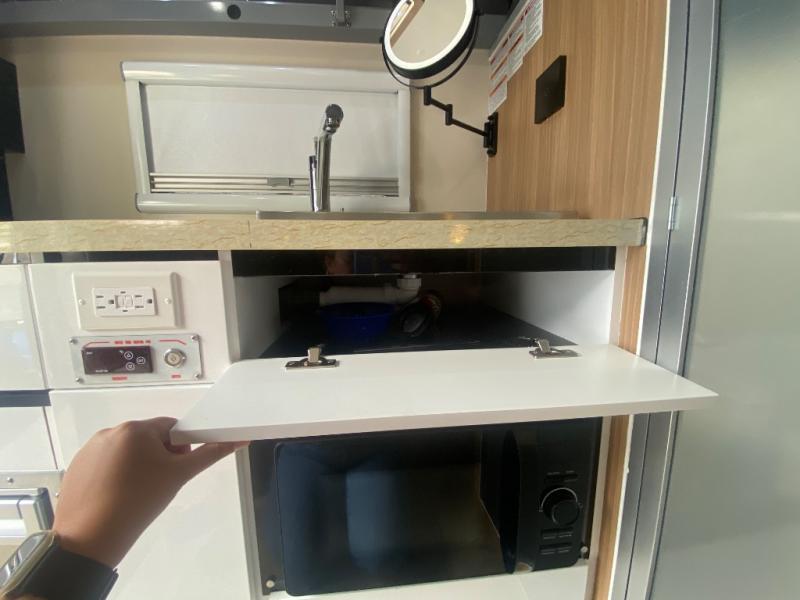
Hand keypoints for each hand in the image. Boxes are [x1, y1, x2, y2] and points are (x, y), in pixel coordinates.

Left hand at [52, 417, 246, 567]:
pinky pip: (105, 462)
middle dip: (159, 456)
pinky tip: (117, 496)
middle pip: (148, 437)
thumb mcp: (179, 476)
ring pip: (126, 451)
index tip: (176, 469)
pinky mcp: (77, 466)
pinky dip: (115, 475)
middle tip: (160, 484)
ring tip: (137, 493)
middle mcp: (111, 431)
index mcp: (136, 429)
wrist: (92, 536)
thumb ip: (209, 454)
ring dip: (137, 465)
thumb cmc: (141, 500)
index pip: (170, 427)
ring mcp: (91, 448)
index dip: (180, 447)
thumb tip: (238, 439)